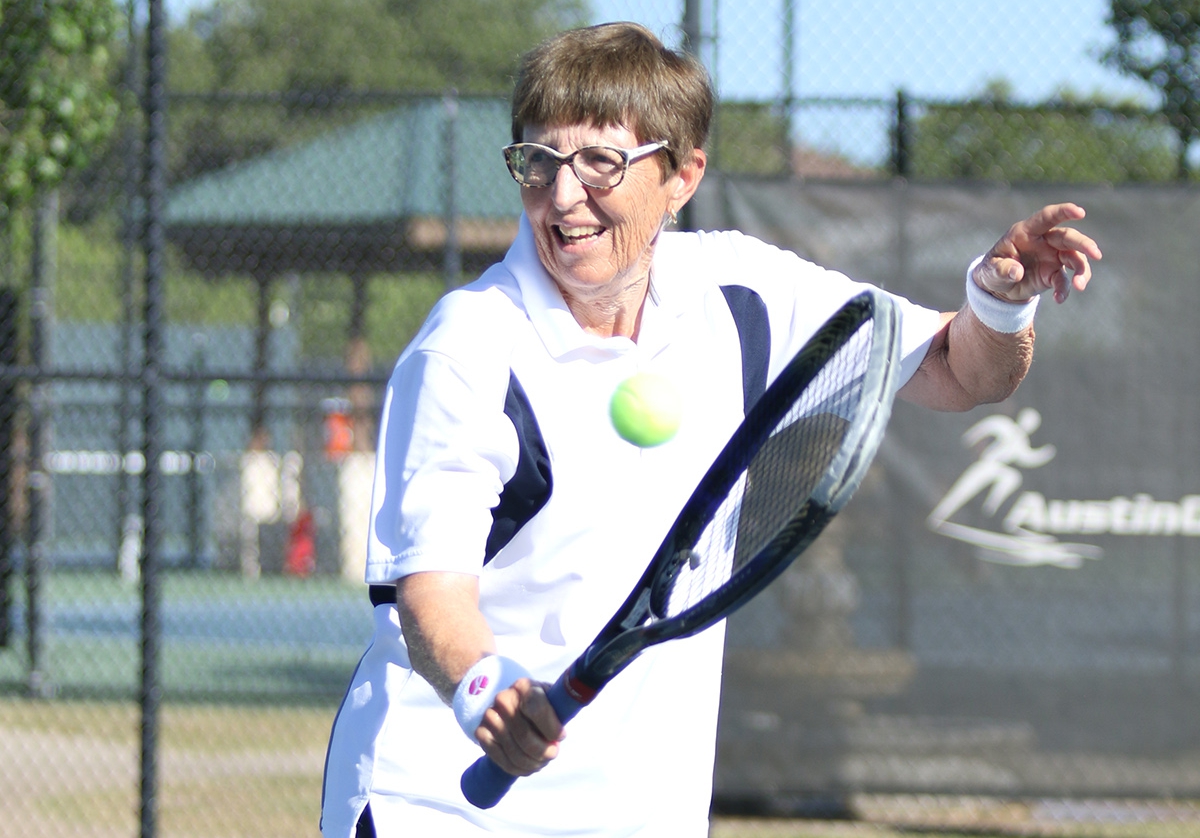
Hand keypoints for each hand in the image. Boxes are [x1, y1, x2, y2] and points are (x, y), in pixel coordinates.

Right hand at [474, 678, 564, 776]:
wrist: (512, 707)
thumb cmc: (539, 705)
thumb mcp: (552, 701)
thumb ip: (560, 712)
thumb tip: (560, 735)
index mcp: (524, 687)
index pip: (537, 709)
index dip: (551, 728)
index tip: (560, 736)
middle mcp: (503, 699)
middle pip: (525, 737)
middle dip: (544, 752)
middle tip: (552, 753)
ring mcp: (489, 716)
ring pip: (515, 753)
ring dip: (532, 763)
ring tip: (541, 760)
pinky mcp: (481, 733)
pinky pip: (501, 760)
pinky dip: (517, 768)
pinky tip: (527, 765)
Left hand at [973, 203, 1102, 303]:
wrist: (999, 288)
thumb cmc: (992, 270)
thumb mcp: (990, 271)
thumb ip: (1001, 269)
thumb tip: (1015, 272)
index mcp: (1026, 232)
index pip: (1046, 218)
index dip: (1063, 212)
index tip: (1080, 212)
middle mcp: (1044, 241)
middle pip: (1068, 238)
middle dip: (1083, 244)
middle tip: (1095, 253)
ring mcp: (1052, 257)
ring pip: (1075, 258)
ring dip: (1082, 271)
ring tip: (1079, 286)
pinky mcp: (1054, 273)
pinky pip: (1065, 280)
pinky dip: (1065, 289)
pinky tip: (1059, 299)